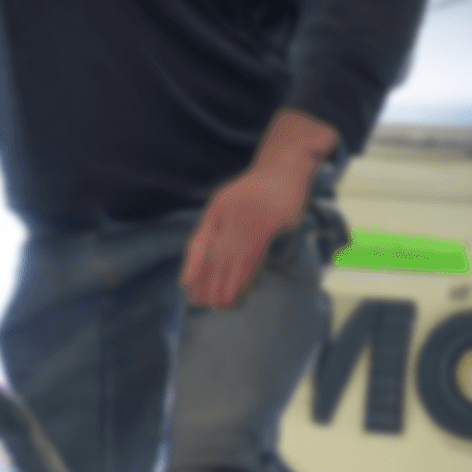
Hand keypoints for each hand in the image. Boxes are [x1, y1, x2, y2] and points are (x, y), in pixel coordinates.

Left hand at [181, 109, 338, 308]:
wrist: (285, 167)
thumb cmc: (252, 188)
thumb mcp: (223, 203)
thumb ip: (209, 229)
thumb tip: (197, 259)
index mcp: (217, 209)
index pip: (200, 244)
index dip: (192, 266)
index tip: (186, 285)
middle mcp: (232, 217)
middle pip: (216, 257)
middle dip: (208, 281)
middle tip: (202, 302)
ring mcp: (251, 223)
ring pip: (235, 260)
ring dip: (226, 284)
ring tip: (219, 303)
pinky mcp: (270, 228)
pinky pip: (254, 258)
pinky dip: (245, 276)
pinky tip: (239, 290)